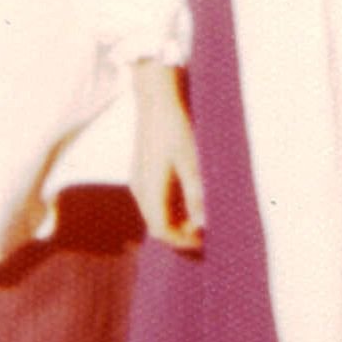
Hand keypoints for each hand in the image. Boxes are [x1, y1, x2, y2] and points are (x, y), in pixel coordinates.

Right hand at [131, 60, 203, 251]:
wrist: (156, 99)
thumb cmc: (175, 128)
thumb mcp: (192, 163)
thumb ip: (196, 195)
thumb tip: (201, 223)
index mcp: (149, 191)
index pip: (161, 230)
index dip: (182, 241)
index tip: (203, 242)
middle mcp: (139, 189)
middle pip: (156, 224)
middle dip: (179, 232)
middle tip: (203, 231)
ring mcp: (138, 179)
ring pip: (154, 211)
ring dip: (175, 218)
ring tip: (199, 214)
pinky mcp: (141, 169)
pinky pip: (153, 197)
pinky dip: (169, 204)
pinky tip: (187, 196)